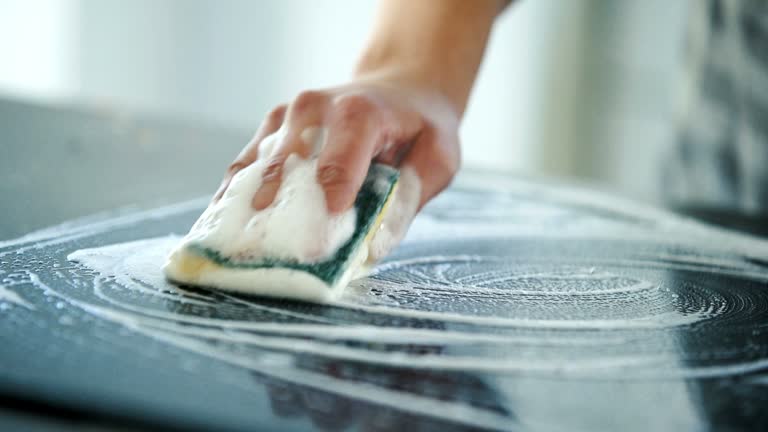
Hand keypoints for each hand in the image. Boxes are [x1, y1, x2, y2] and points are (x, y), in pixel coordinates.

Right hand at [214, 77, 460, 260]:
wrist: (400, 88)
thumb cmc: (420, 128)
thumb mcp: (437, 160)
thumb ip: (409, 199)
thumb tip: (373, 246)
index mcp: (359, 113)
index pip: (337, 164)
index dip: (325, 205)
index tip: (318, 244)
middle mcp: (315, 107)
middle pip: (288, 167)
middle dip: (280, 213)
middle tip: (270, 256)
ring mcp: (287, 115)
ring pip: (258, 166)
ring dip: (246, 207)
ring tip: (235, 247)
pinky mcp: (271, 126)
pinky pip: (246, 164)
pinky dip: (237, 195)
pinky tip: (228, 226)